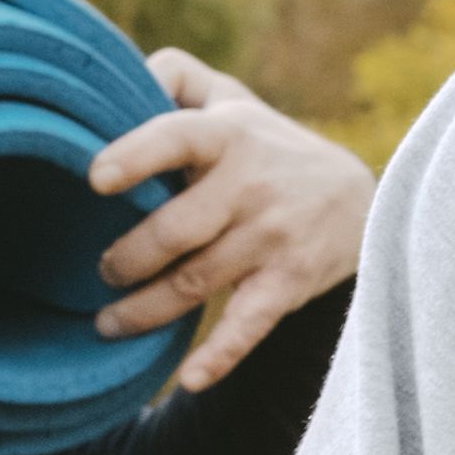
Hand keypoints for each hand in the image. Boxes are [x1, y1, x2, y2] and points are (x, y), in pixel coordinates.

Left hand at [87, 48, 374, 389]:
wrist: (359, 202)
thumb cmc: (267, 147)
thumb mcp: (232, 100)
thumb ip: (176, 76)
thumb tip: (118, 77)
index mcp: (229, 136)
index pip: (178, 137)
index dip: (137, 155)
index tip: (95, 177)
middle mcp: (250, 186)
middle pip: (174, 230)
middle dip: (126, 259)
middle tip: (103, 271)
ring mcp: (271, 238)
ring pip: (194, 283)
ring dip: (142, 311)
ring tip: (109, 323)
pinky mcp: (287, 284)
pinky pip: (249, 325)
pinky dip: (220, 356)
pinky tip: (190, 378)